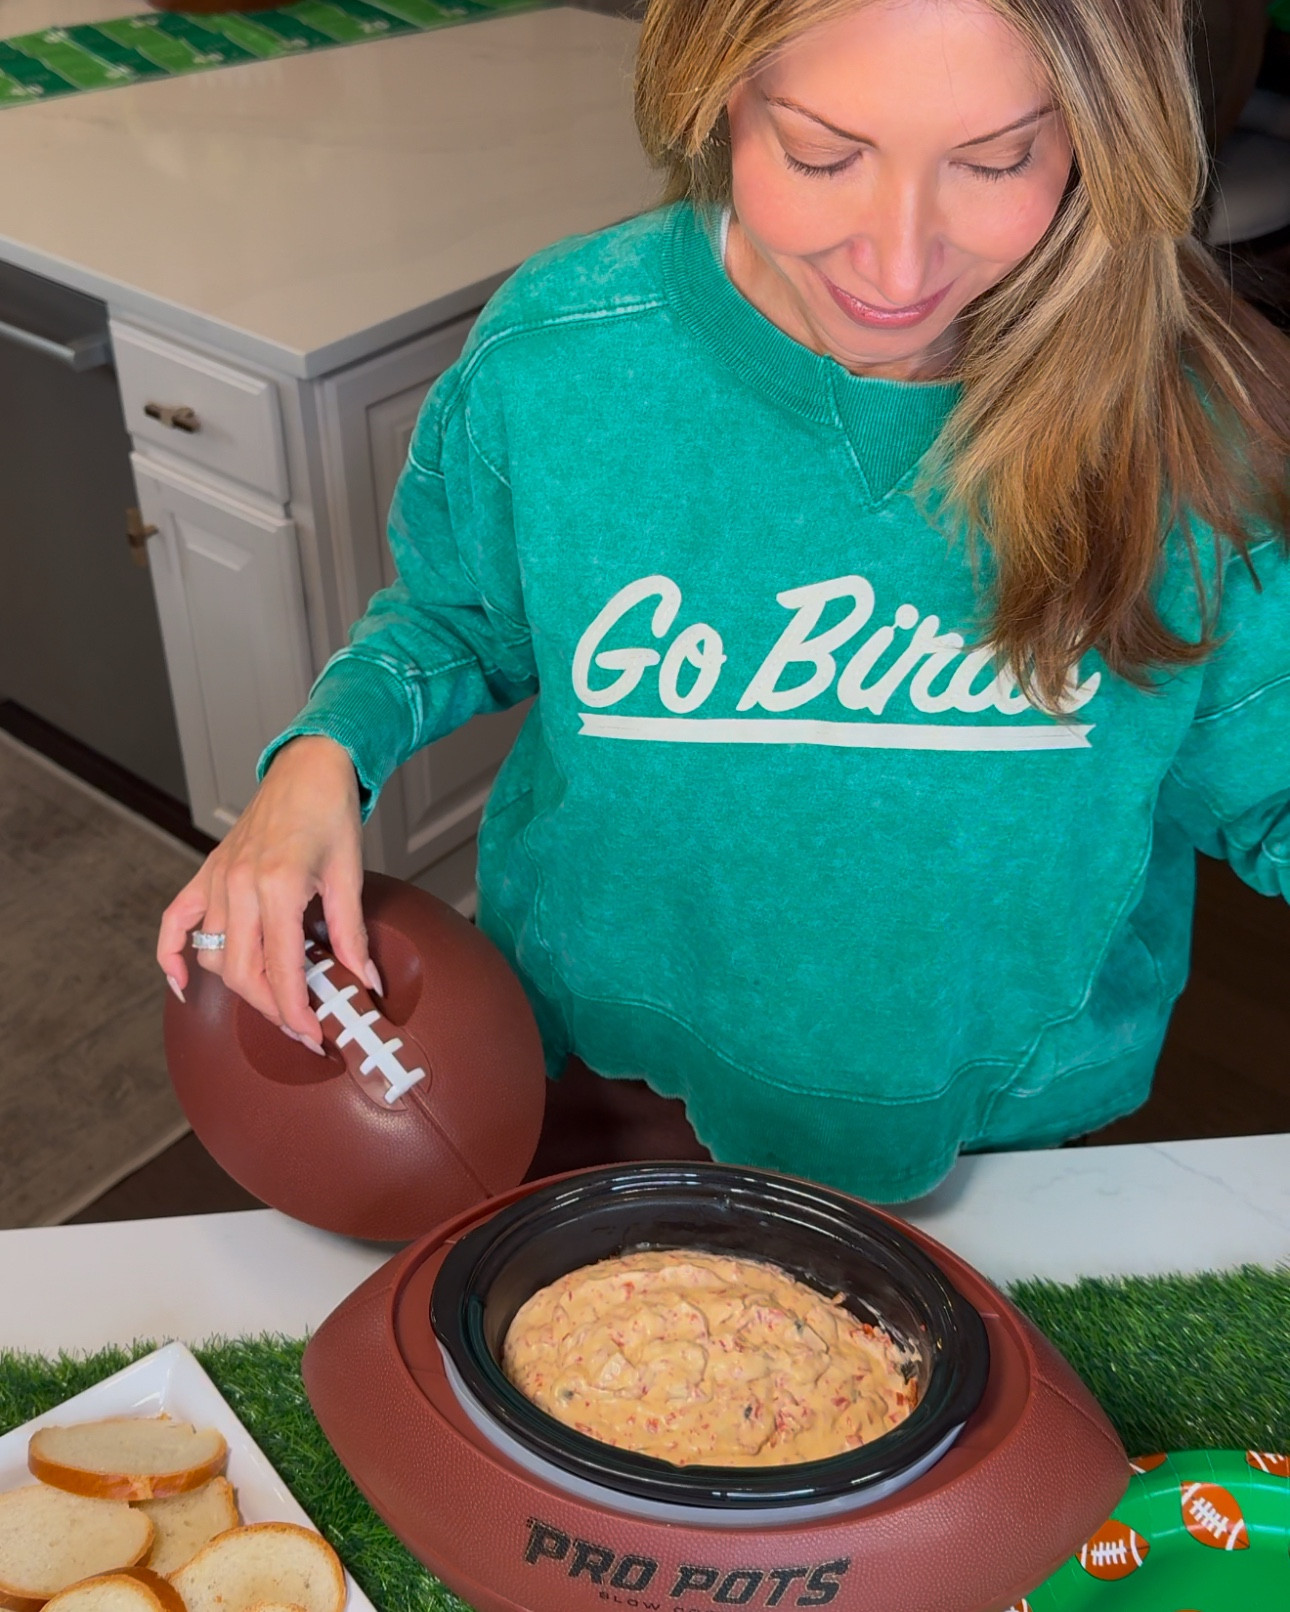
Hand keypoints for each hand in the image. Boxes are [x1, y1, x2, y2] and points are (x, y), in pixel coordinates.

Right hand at [156, 736, 378, 1049]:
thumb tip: (364, 981)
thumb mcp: (349, 874)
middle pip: (242, 972)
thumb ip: (352, 933)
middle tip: (302, 1029)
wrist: (308, 766)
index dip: (296, 1011)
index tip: (313, 1036)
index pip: (281, 969)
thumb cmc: (330, 812)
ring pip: (214, 955)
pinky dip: (172, 955)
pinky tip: (181, 983)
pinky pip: (175, 921)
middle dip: (272, 1009)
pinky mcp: (207, 872)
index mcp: (277, 885)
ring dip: (241, 986)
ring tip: (275, 1001)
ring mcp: (217, 878)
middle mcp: (239, 884)